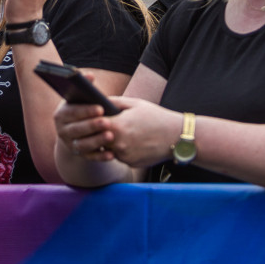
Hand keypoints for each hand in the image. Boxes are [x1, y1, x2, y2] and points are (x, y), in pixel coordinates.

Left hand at [55, 94, 180, 167]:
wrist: (176, 137)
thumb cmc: (156, 117)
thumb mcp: (134, 104)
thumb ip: (114, 102)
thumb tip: (97, 100)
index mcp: (117, 126)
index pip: (94, 124)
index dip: (90, 119)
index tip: (87, 116)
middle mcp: (118, 143)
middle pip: (97, 138)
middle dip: (96, 132)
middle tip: (94, 127)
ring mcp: (124, 155)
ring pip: (107, 148)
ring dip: (108, 142)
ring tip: (113, 133)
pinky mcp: (130, 163)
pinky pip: (119, 156)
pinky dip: (121, 150)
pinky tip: (129, 142)